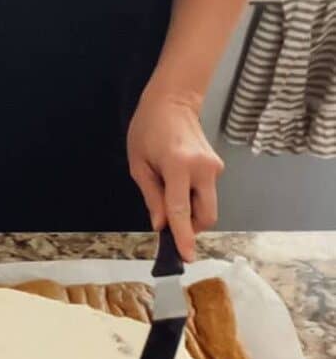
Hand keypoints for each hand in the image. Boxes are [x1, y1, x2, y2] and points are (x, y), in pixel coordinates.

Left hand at [127, 85, 224, 260]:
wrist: (173, 101)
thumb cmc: (148, 129)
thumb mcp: (139, 163)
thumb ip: (152, 196)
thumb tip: (161, 225)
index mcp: (178, 166)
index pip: (181, 210)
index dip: (183, 236)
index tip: (186, 257)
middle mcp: (203, 169)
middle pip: (206, 215)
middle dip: (191, 228)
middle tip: (170, 224)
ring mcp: (214, 168)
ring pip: (208, 206)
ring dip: (192, 212)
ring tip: (170, 196)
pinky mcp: (218, 167)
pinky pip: (207, 193)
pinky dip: (195, 199)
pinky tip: (178, 185)